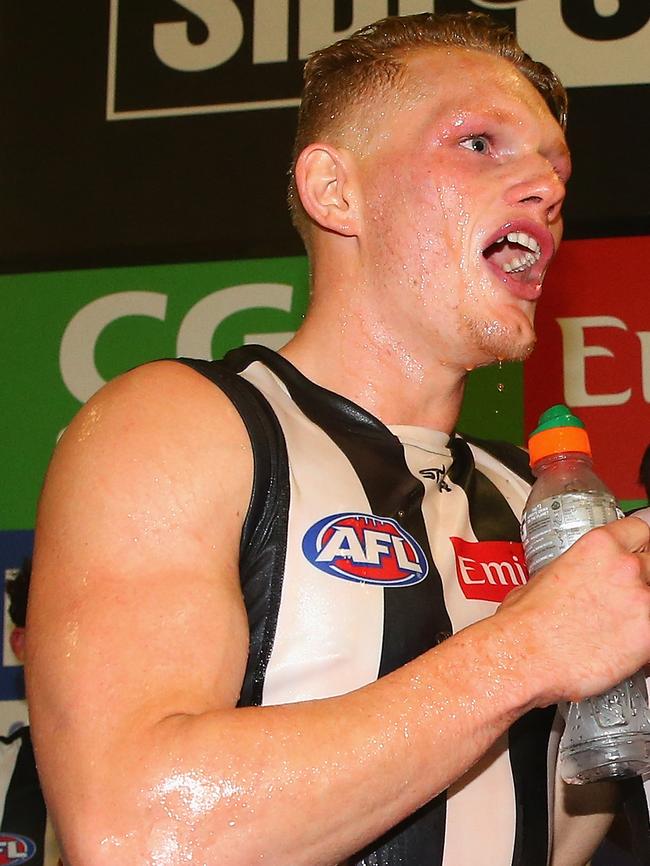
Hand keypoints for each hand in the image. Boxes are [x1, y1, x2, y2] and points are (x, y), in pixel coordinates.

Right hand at [496, 509, 649, 705]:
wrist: (524, 653)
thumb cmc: (526, 621)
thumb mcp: (544, 576)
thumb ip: (572, 569)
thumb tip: (573, 576)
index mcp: (599, 546)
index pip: (641, 528)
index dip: (640, 541)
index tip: (639, 549)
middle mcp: (624, 567)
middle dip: (641, 575)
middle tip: (623, 591)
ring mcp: (640, 600)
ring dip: (641, 605)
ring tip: (620, 620)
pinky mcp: (648, 635)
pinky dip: (643, 637)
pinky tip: (625, 643)